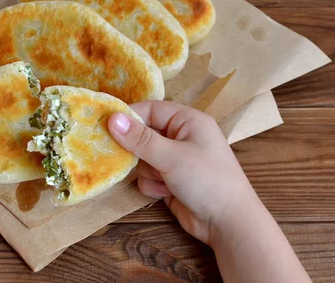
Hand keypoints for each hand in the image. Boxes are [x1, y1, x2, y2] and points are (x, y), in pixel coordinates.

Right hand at [108, 101, 257, 244]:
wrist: (228, 224)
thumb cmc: (207, 180)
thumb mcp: (171, 156)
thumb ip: (140, 139)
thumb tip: (112, 118)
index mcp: (188, 121)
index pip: (151, 109)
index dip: (129, 117)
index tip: (105, 126)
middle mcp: (182, 136)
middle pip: (144, 134)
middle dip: (138, 150)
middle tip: (129, 158)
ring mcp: (176, 159)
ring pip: (143, 158)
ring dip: (148, 170)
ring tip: (163, 180)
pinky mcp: (171, 180)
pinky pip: (148, 176)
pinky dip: (153, 185)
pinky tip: (166, 193)